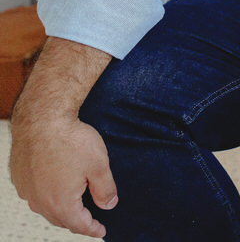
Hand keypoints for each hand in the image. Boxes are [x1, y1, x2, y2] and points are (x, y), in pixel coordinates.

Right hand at [9, 113, 117, 237]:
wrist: (41, 119)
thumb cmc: (72, 140)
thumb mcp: (99, 165)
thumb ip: (105, 189)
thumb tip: (109, 205)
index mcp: (61, 203)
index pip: (79, 224)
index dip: (92, 229)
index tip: (102, 231)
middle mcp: (40, 201)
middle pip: (61, 219)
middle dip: (77, 221)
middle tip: (90, 221)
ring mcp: (27, 190)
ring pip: (46, 208)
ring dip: (61, 210)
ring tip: (73, 208)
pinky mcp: (20, 177)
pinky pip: (35, 194)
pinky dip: (48, 196)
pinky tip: (55, 189)